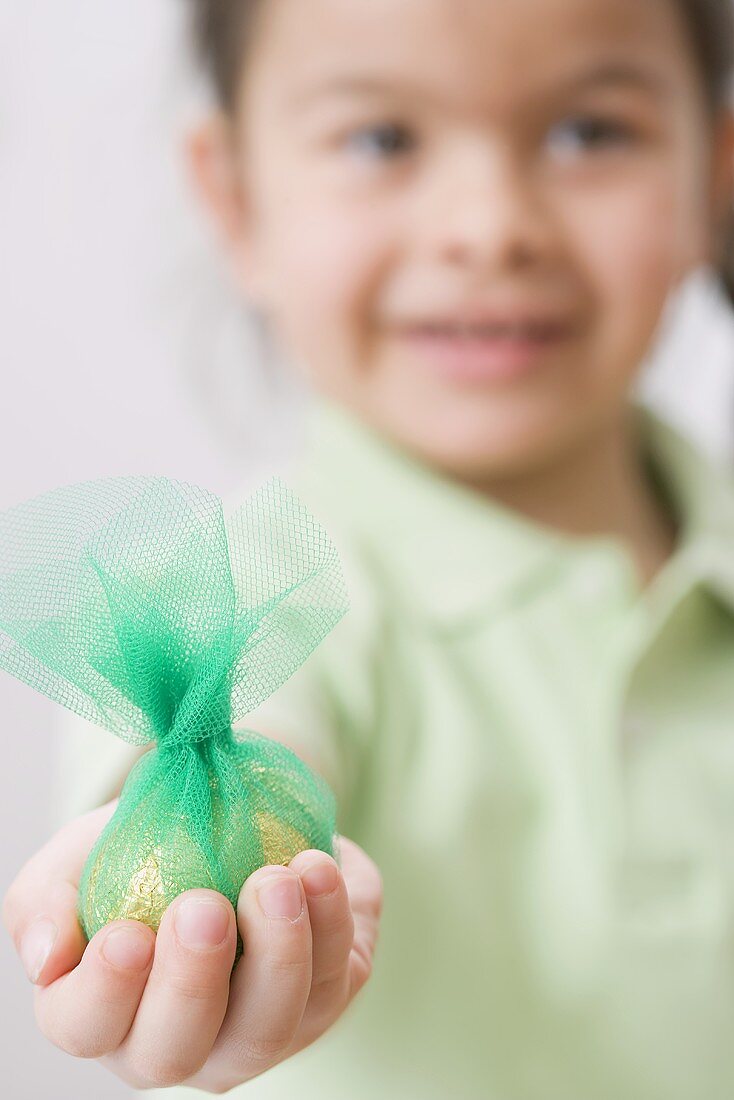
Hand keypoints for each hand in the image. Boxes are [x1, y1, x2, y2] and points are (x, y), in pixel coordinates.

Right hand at [2, 798, 382, 1092]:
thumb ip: (46, 901)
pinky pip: (333, 976)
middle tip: (203, 906)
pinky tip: (317, 867)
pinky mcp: (320, 1002)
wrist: (228, 820)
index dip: (104, 992)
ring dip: (278, 951)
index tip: (126, 934)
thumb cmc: (139, 849)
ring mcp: (254, 1032)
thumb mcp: (78, 857)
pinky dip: (331, 919)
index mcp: (103, 1013)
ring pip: (269, 1026)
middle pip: (179, 1048)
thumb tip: (47, 958)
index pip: (86, 1026)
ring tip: (278, 878)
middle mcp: (178, 1041)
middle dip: (193, 981)